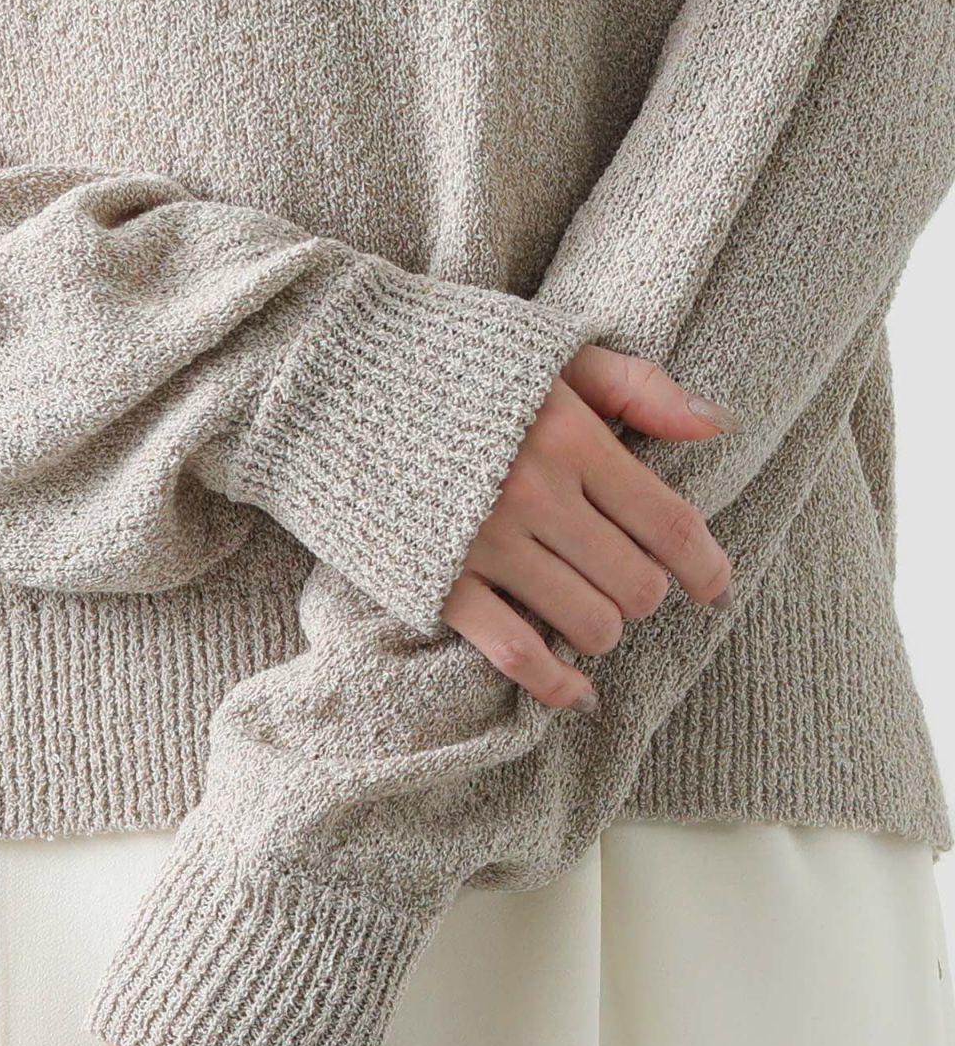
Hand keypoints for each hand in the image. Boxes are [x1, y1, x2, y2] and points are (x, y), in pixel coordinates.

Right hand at [442, 345, 736, 710]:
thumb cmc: (446, 362)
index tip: (716, 587)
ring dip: (602, 630)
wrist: (327, 384)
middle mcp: (534, 495)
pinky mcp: (437, 583)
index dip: (707, 566)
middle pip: (635, 584)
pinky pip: (515, 654)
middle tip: (629, 585)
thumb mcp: (547, 350)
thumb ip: (636, 386)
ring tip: (590, 613)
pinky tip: (576, 695)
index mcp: (569, 435)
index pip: (669, 523)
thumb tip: (716, 425)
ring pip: (588, 624)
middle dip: (645, 596)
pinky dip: (555, 685)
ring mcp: (483, 545)